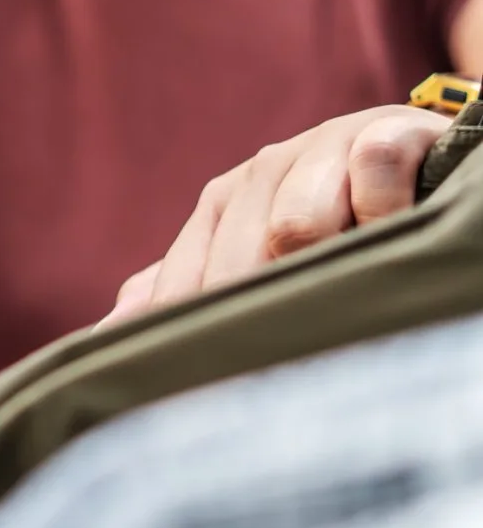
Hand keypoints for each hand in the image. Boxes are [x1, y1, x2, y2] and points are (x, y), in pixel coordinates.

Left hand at [99, 105, 451, 328]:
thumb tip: (107, 333)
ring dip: (329, 265)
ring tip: (356, 276)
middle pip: (234, 271)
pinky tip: (396, 229)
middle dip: (264, 319)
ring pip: (294, 228)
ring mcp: (318, 147)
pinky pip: (370, 176)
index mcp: (221, 205)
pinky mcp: (380, 131)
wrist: (420, 154)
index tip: (193, 396)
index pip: (184, 287)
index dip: (192, 342)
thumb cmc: (338, 219)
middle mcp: (259, 174)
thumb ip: (185, 286)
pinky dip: (384, 213)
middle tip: (291, 353)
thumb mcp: (256, 252)